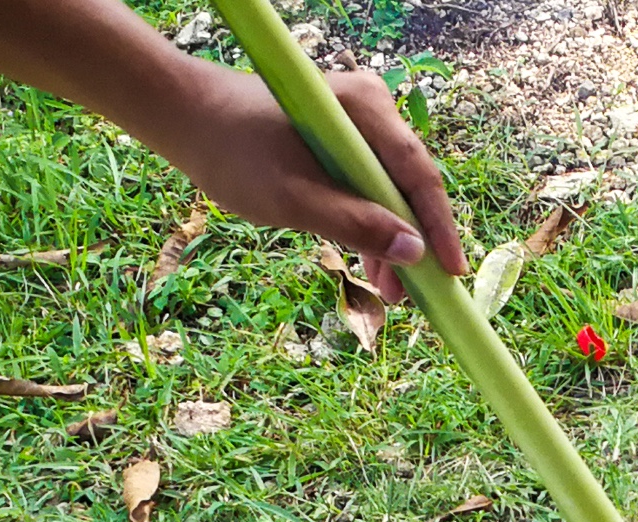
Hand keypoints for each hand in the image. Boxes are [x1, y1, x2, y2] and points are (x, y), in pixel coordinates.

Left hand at [156, 62, 467, 302]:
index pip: (419, 175)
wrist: (186, 118)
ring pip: (392, 192)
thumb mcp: (293, 200)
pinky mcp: (344, 141)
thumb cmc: (233, 151)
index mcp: (365, 109)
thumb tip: (414, 253)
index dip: (439, 229)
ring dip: (392, 242)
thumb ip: (355, 226)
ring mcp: (359, 125)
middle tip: (412, 296)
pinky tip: (373, 265)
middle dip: (413, 244)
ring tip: (390, 292)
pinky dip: (372, 226)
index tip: (452, 273)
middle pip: (410, 186)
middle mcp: (371, 110)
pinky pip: (372, 188)